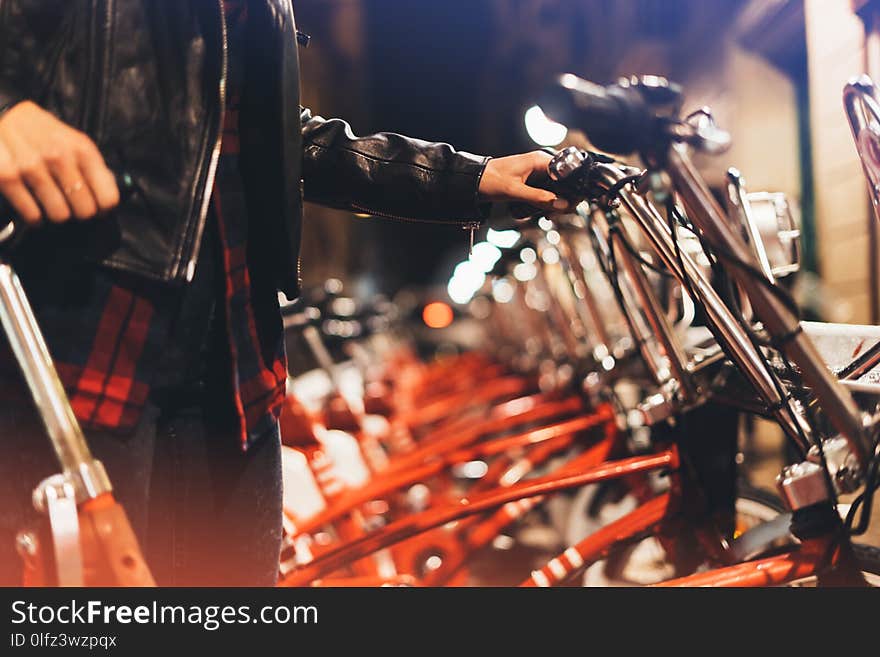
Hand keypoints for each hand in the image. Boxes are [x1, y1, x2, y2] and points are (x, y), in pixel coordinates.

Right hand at [0, 100, 118, 223]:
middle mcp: (59, 157)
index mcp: (81, 149)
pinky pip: (33, 215)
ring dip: (58, 215)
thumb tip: (109, 199)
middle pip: (85, 210)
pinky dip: (35, 217)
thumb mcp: (74, 141)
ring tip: (53, 206)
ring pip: (60, 215)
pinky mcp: (7, 176)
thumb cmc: (43, 132)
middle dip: (80, 213)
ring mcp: (32, 167)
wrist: (2, 113)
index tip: (99, 210)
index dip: (104, 209)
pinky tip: (35, 208)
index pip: (107, 197)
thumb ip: (93, 167)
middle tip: (73, 208)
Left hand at [478, 150, 570, 212]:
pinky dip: (547, 202)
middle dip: (564, 199)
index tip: (571, 204)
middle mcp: (541, 164)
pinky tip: (543, 212)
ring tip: (549, 215)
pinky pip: (546, 192)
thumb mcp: (515, 191)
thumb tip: (561, 204)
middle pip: (565, 182)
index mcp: (540, 160)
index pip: (568, 172)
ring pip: (557, 188)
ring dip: (555, 203)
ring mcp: (537, 173)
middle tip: (557, 214)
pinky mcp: (531, 182)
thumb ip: (539, 198)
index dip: (573, 188)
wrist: (472, 181)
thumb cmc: (489, 180)